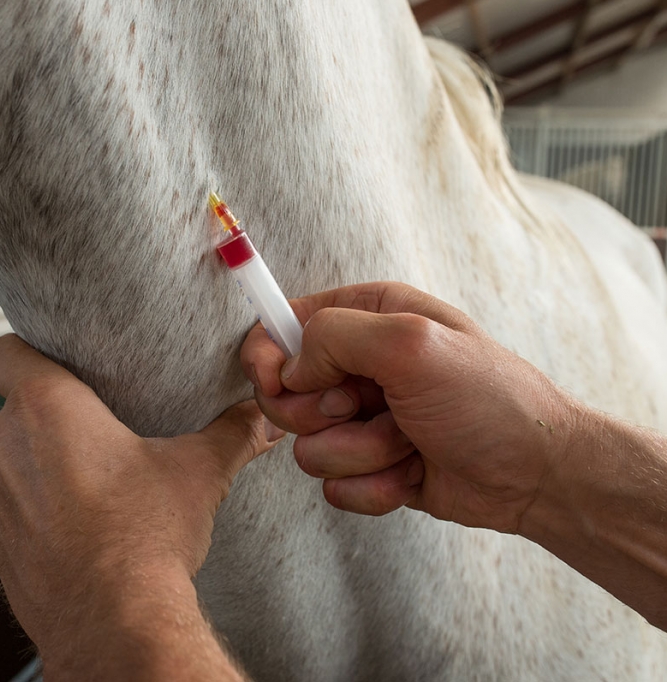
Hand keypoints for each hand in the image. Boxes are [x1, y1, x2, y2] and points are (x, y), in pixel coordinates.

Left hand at [0, 334, 279, 664]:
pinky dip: (38, 504)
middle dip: (51, 412)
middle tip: (101, 426)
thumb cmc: (145, 537)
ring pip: (13, 456)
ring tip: (95, 478)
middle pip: (16, 405)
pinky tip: (82, 522)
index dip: (25, 350)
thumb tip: (262, 418)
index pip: (1, 352)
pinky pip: (12, 503)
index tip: (56, 364)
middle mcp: (6, 444)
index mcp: (46, 407)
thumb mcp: (198, 472)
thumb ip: (232, 433)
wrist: (112, 623)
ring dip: (43, 459)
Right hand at [241, 282, 574, 533]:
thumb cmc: (488, 399)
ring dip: (362, 452)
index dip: (268, 355)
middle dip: (326, 413)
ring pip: (310, 446)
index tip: (273, 382)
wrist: (536, 474)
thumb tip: (291, 368)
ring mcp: (363, 419)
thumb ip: (337, 337)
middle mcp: (360, 366)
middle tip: (369, 407)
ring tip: (410, 441)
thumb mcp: (413, 344)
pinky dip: (375, 486)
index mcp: (369, 319)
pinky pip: (335, 485)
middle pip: (286, 394)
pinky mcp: (369, 465)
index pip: (284, 326)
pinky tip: (415, 472)